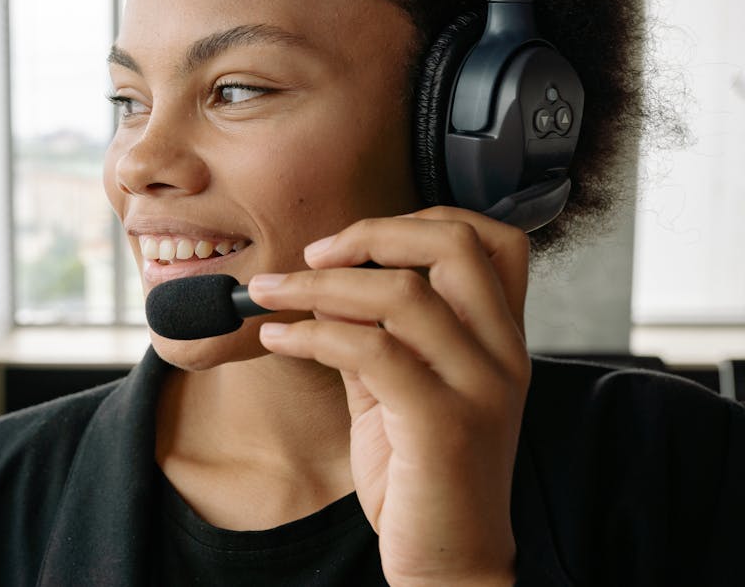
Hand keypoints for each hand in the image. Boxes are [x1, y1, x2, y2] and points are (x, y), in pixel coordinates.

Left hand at [248, 206, 528, 586]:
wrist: (448, 562)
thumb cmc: (420, 476)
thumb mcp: (396, 389)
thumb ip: (373, 333)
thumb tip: (324, 282)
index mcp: (500, 339)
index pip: (491, 240)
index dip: (417, 220)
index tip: (352, 242)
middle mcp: (503, 354)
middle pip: (454, 245)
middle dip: (371, 233)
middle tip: (312, 254)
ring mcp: (481, 388)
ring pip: (403, 293)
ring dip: (317, 284)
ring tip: (269, 295)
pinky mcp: (444, 426)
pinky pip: (371, 351)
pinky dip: (311, 333)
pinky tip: (277, 338)